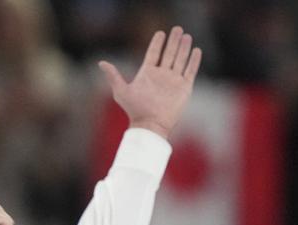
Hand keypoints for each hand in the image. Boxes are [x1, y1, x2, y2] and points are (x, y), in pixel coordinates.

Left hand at [98, 26, 201, 140]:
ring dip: (184, 48)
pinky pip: (190, 71)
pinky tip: (196, 50)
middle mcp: (161, 75)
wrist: (150, 124)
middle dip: (173, 41)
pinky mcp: (184, 87)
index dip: (157, 43)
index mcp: (147, 73)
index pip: (153, 53)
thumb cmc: (134, 109)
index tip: (160, 33)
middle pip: (169, 53)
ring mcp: (173, 80)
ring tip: (186, 36)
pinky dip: (194, 61)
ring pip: (180, 59)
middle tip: (177, 28)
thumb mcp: (121, 91)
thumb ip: (113, 76)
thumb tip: (101, 62)